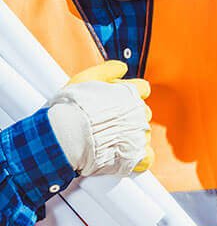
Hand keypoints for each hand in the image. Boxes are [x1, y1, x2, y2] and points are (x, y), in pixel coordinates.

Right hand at [47, 60, 151, 175]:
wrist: (62, 137)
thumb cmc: (70, 109)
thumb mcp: (84, 80)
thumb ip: (107, 71)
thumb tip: (122, 67)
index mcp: (129, 93)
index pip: (142, 89)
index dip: (130, 94)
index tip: (117, 102)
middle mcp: (138, 112)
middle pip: (143, 112)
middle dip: (128, 116)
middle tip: (108, 123)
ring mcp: (138, 134)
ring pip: (143, 133)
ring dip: (130, 136)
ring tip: (108, 140)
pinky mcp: (135, 155)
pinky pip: (146, 157)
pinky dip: (137, 158)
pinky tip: (122, 156)